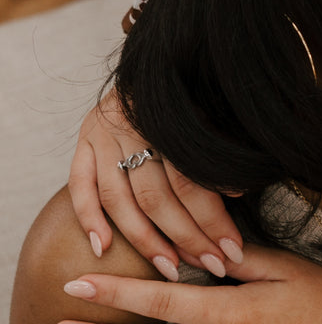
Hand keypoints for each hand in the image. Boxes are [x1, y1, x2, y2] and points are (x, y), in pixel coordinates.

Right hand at [70, 90, 238, 276]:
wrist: (163, 54)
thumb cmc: (200, 89)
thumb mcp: (220, 108)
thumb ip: (224, 148)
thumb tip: (239, 191)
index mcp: (172, 115)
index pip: (193, 180)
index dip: (213, 220)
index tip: (232, 250)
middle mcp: (133, 124)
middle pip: (158, 196)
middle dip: (187, 238)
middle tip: (211, 267)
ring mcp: (103, 132)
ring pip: (120, 198)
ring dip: (145, 240)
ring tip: (170, 268)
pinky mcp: (84, 138)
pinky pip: (81, 184)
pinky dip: (90, 218)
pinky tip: (103, 248)